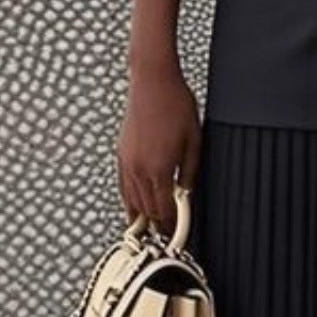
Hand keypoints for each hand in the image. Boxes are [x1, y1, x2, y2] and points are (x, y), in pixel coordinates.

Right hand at [116, 60, 201, 235]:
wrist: (152, 81)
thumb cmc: (175, 104)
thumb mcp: (194, 140)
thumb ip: (191, 172)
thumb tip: (188, 192)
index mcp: (159, 169)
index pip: (164, 209)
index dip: (170, 226)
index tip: (175, 236)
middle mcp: (139, 168)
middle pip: (147, 209)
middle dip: (157, 225)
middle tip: (165, 236)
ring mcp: (127, 161)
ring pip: (132, 200)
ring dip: (141, 216)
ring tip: (149, 229)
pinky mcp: (121, 153)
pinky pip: (123, 185)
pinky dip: (128, 200)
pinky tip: (133, 205)